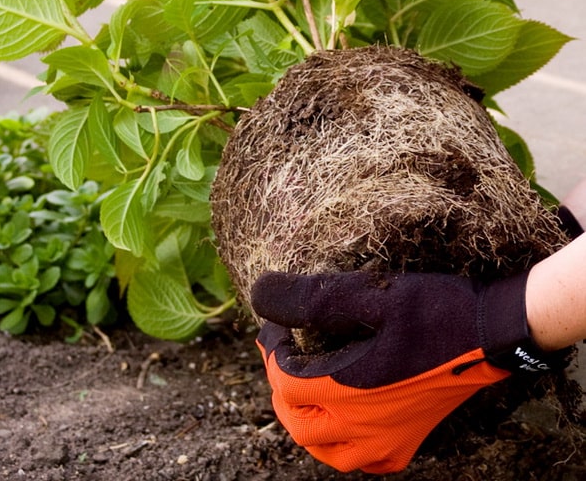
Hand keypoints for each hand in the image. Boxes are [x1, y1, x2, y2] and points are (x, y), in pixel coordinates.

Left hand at [252, 268, 560, 474]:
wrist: (493, 331)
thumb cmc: (433, 309)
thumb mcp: (369, 293)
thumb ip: (310, 298)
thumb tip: (260, 294)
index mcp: (348, 392)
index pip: (285, 381)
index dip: (272, 349)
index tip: (275, 321)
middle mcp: (363, 429)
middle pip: (297, 421)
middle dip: (280, 384)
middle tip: (280, 348)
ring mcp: (388, 442)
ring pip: (325, 449)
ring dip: (303, 418)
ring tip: (300, 384)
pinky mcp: (409, 442)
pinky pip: (363, 460)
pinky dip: (340, 443)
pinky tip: (343, 419)